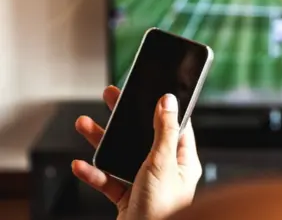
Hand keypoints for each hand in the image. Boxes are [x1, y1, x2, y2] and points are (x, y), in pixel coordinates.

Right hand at [71, 86, 201, 219]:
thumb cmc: (162, 209)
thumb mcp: (162, 163)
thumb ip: (164, 132)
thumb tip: (168, 101)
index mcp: (183, 162)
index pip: (176, 127)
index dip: (162, 108)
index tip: (151, 92)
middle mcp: (166, 171)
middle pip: (143, 137)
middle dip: (124, 119)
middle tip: (110, 98)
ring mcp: (146, 184)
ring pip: (122, 157)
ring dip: (102, 143)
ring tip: (84, 124)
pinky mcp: (128, 198)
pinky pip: (109, 181)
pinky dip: (94, 173)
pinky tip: (81, 165)